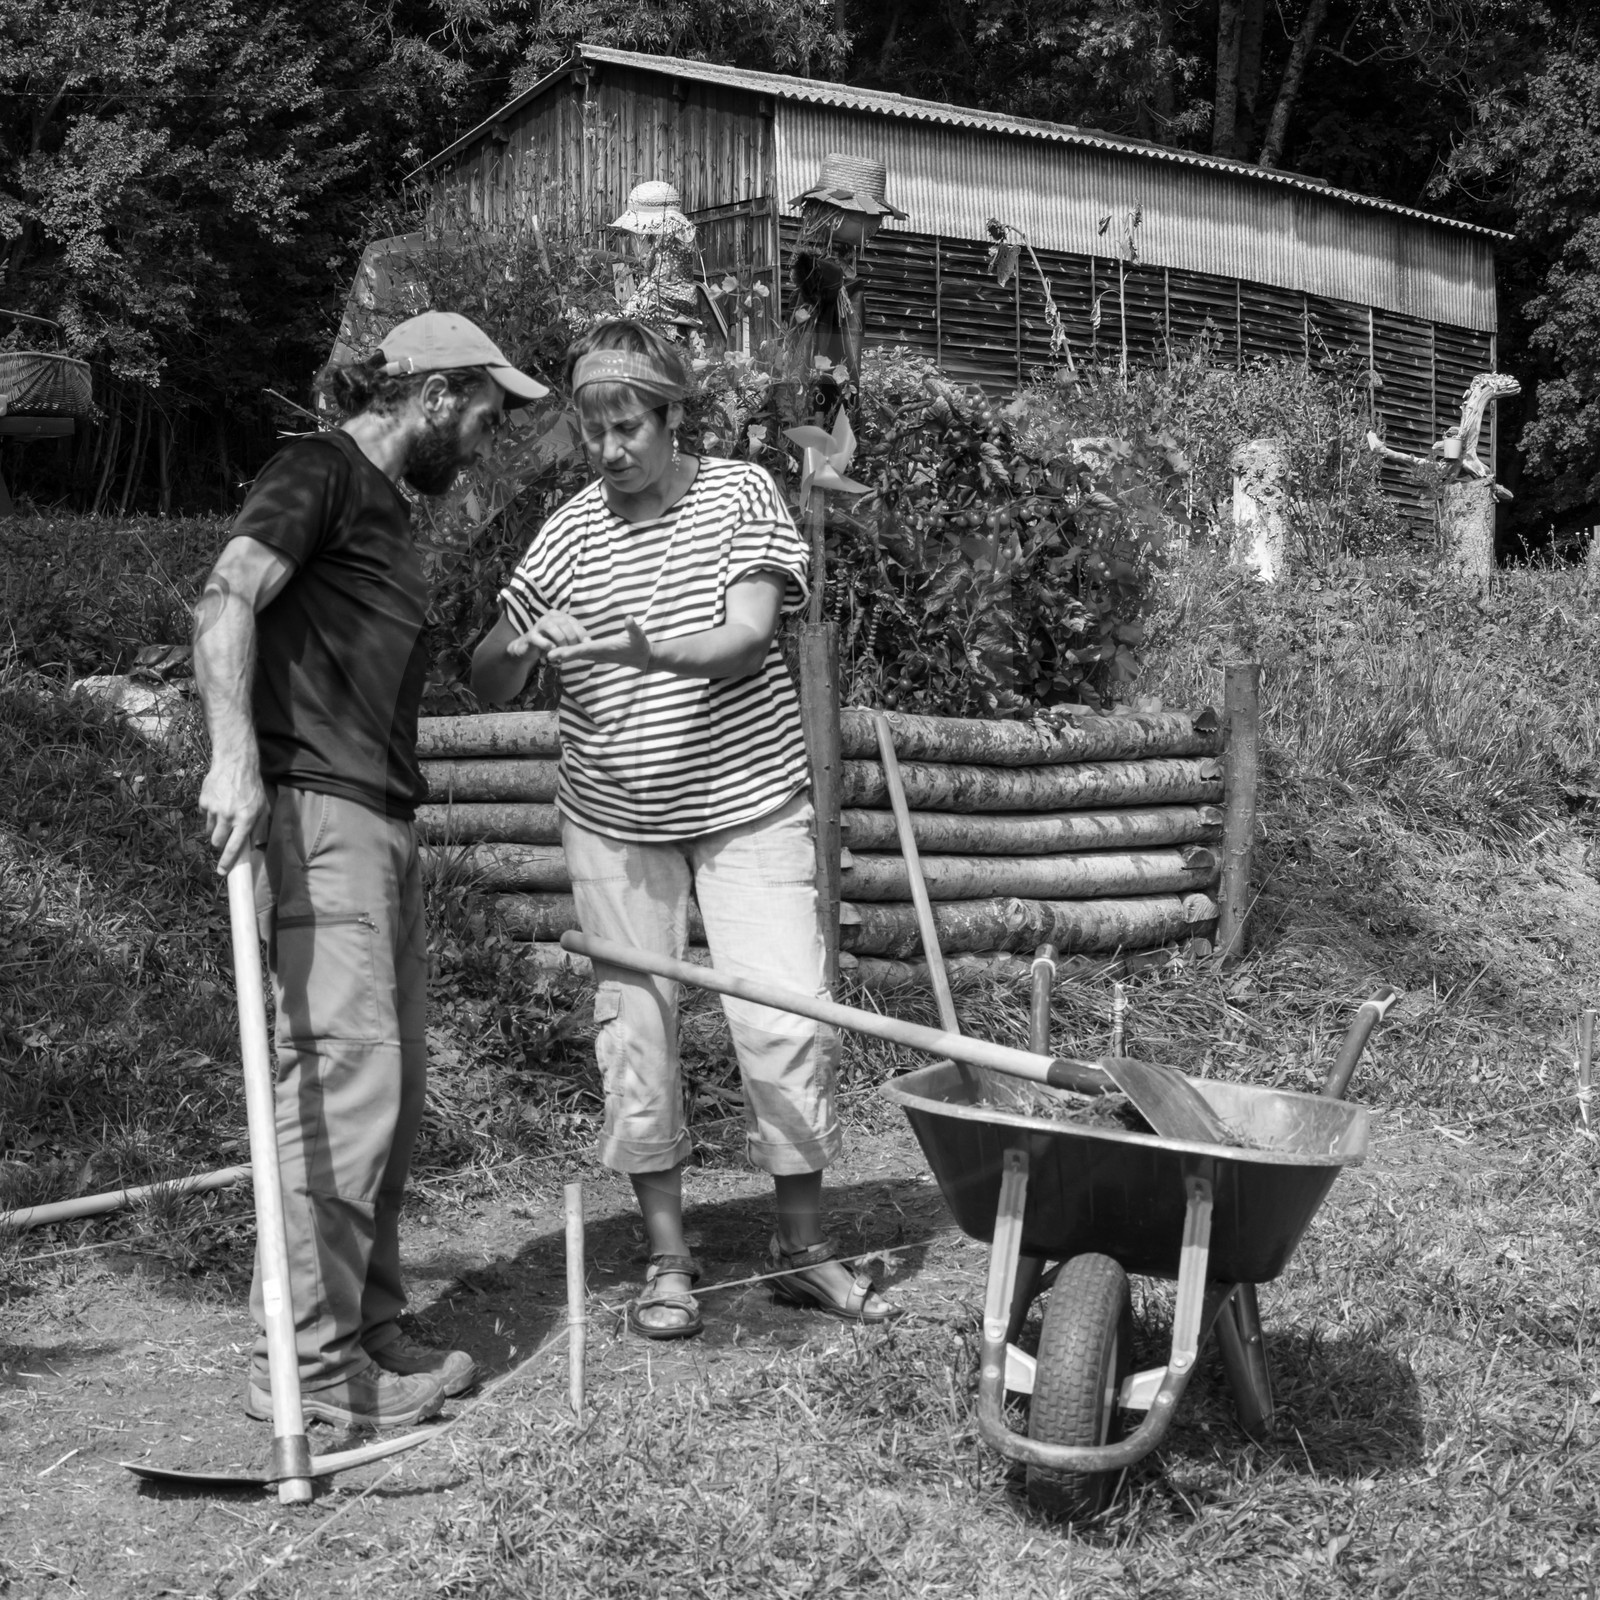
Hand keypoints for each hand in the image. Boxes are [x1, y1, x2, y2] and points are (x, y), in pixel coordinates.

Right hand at [198, 759, 267, 874]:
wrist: (235, 764)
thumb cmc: (252, 787)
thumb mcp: (263, 807)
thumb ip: (258, 827)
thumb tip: (253, 846)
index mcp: (245, 819)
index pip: (234, 847)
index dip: (227, 862)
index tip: (222, 872)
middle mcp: (228, 816)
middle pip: (217, 842)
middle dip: (220, 843)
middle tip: (226, 835)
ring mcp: (214, 809)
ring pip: (209, 830)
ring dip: (215, 828)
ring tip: (224, 814)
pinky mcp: (203, 801)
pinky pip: (204, 816)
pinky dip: (210, 814)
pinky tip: (219, 802)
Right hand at [508, 610, 589, 658]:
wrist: (529, 650)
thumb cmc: (550, 644)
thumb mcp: (565, 640)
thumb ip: (575, 638)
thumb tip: (589, 642)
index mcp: (559, 616)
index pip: (573, 621)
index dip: (581, 633)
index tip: (586, 644)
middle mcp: (548, 617)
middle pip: (563, 623)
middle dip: (571, 637)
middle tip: (574, 649)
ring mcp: (538, 625)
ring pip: (552, 628)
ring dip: (560, 641)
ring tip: (564, 651)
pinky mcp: (530, 635)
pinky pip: (539, 639)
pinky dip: (547, 645)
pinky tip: (552, 650)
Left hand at [545, 616, 653, 670]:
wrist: (644, 659)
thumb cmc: (641, 646)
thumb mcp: (639, 635)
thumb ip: (633, 627)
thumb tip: (629, 618)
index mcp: (605, 648)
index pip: (585, 649)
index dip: (570, 651)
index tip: (558, 653)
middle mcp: (599, 654)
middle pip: (577, 654)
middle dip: (562, 654)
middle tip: (546, 656)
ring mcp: (598, 655)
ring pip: (577, 655)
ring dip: (563, 655)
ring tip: (548, 654)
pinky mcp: (598, 654)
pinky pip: (581, 654)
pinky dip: (570, 653)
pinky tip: (561, 652)